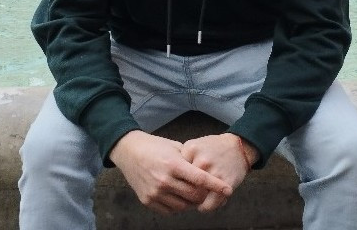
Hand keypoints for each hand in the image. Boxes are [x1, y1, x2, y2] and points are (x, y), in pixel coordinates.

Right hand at [109, 131, 232, 214]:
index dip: (216, 185)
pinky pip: (170, 210)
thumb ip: (190, 159)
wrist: (128, 152)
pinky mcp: (148, 201)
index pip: (200, 178)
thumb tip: (207, 171)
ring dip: (191, 201)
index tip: (228, 189)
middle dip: (204, 195)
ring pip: (183, 206)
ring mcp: (155, 192)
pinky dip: (178, 206)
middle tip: (207, 191)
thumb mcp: (174, 147)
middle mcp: (164, 180)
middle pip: (194, 195)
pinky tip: (178, 195)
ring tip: (192, 192)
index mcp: (173, 164)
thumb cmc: (154, 146)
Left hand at [181, 133, 258, 211]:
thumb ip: (182, 159)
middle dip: (184, 193)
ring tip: (195, 201)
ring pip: (196, 196)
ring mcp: (213, 172)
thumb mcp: (195, 146)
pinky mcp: (224, 183)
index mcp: (190, 149)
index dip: (176, 180)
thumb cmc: (213, 148)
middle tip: (185, 196)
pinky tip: (205, 204)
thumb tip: (171, 181)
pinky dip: (205, 208)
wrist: (237, 147)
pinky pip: (208, 204)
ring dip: (195, 202)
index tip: (178, 184)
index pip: (175, 172)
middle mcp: (201, 160)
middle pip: (185, 185)